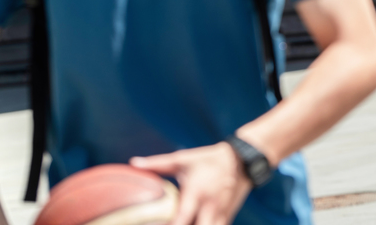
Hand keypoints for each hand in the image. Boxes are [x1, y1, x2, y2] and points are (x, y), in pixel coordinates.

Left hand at [130, 142, 250, 224]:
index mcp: (197, 192)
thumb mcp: (183, 159)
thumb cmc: (207, 159)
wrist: (242, 160)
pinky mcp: (227, 217)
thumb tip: (133, 163)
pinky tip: (197, 223)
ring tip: (183, 224)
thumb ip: (157, 163)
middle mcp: (209, 206)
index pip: (182, 218)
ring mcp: (220, 214)